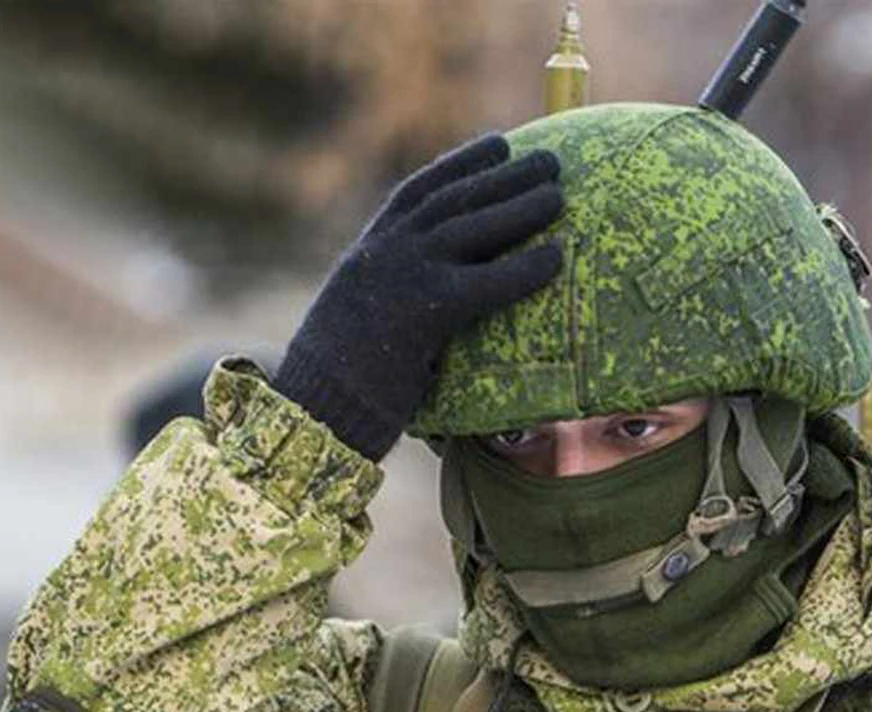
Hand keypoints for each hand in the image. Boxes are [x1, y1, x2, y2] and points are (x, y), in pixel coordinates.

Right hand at [273, 133, 563, 459]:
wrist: (312, 408)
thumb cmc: (334, 382)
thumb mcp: (357, 323)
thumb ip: (389, 299)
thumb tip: (426, 303)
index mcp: (367, 252)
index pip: (419, 192)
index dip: (461, 164)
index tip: (498, 144)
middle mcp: (385, 252)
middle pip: (455, 199)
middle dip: (505, 175)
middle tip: (549, 162)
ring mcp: (403, 275)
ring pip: (472, 227)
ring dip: (521, 206)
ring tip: (560, 193)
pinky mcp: (425, 311)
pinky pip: (487, 283)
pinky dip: (524, 270)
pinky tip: (557, 259)